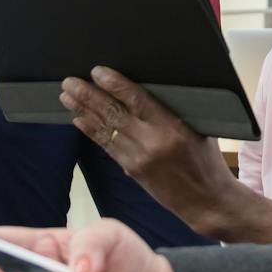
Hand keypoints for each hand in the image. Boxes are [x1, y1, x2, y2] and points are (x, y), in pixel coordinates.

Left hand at [62, 67, 240, 235]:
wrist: (205, 200)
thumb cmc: (206, 159)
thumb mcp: (198, 128)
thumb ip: (173, 110)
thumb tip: (145, 88)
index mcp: (172, 128)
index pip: (137, 100)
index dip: (115, 84)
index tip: (97, 71)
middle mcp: (151, 142)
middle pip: (113, 113)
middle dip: (88, 96)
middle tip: (69, 81)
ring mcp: (138, 158)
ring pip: (105, 129)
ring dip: (83, 111)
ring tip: (66, 97)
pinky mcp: (131, 170)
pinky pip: (107, 146)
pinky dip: (91, 131)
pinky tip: (78, 120)